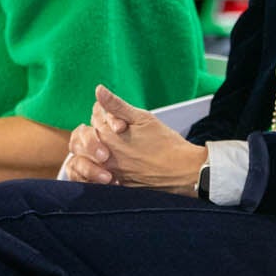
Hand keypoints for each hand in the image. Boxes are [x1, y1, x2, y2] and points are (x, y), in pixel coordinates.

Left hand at [63, 85, 205, 194]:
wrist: (182, 170)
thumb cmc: (165, 142)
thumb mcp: (141, 118)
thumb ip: (116, 105)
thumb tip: (98, 89)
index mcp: (109, 137)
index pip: (95, 120)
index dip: (103, 112)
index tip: (113, 111)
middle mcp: (106, 157)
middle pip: (93, 140)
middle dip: (102, 130)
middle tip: (117, 127)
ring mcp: (113, 173)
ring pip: (99, 158)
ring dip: (106, 149)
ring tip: (125, 144)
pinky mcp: (122, 186)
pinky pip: (108, 176)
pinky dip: (112, 166)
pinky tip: (127, 161)